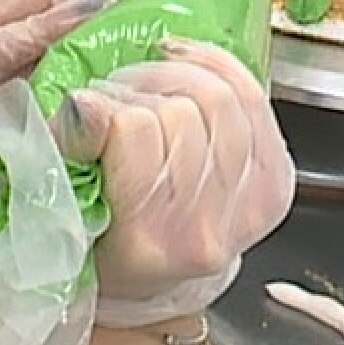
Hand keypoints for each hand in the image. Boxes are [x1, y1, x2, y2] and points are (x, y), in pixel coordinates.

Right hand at [62, 39, 293, 327]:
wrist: (157, 280)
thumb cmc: (100, 246)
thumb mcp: (65, 212)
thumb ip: (65, 157)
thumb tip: (81, 101)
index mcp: (146, 243)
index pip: (133, 130)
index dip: (102, 107)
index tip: (82, 109)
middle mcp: (206, 230)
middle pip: (179, 110)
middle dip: (136, 89)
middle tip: (111, 97)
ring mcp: (251, 206)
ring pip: (218, 97)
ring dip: (172, 78)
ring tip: (144, 88)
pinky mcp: (278, 182)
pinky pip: (253, 96)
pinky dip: (217, 67)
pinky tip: (185, 64)